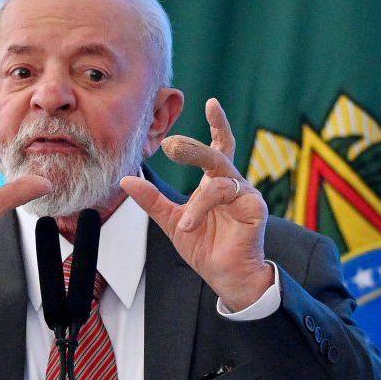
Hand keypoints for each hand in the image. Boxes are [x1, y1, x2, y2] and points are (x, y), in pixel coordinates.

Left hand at [121, 98, 272, 310]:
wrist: (225, 276)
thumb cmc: (205, 248)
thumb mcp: (171, 221)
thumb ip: (152, 200)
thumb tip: (126, 178)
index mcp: (215, 183)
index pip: (218, 146)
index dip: (218, 124)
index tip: (211, 102)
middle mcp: (232, 183)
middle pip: (217, 153)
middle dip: (194, 148)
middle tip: (171, 145)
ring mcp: (245, 194)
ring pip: (220, 177)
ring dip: (197, 199)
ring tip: (182, 222)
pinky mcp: (254, 208)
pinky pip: (225, 197)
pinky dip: (202, 209)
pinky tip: (189, 226)